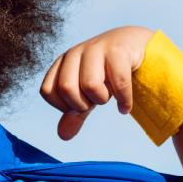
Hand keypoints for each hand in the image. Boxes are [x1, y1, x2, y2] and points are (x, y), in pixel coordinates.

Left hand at [40, 25, 154, 139]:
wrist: (134, 46)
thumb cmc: (106, 72)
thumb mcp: (88, 95)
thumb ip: (75, 114)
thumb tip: (63, 136)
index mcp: (62, 63)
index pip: (48, 91)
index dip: (63, 106)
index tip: (81, 104)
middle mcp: (75, 53)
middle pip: (66, 88)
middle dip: (83, 104)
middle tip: (95, 101)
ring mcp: (96, 48)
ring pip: (90, 84)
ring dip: (103, 99)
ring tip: (110, 96)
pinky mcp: (118, 50)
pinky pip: (118, 82)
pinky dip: (124, 101)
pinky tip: (125, 106)